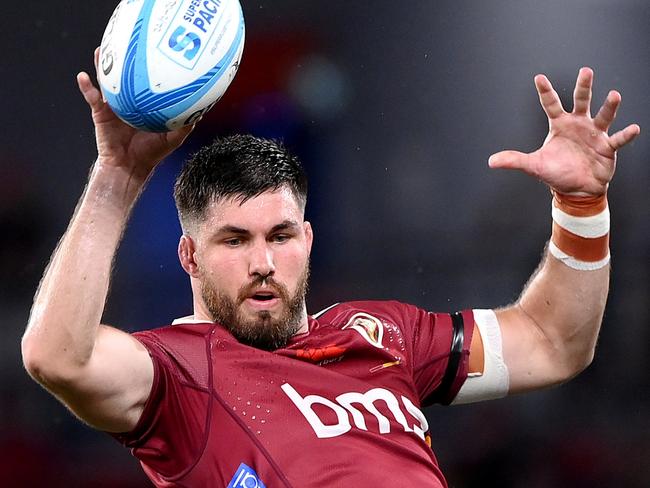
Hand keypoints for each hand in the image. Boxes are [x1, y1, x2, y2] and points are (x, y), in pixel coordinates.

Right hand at [77, 48, 193, 179]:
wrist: (129, 167)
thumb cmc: (151, 153)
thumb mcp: (173, 138)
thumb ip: (185, 124)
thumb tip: (200, 110)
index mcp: (144, 104)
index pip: (146, 81)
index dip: (150, 67)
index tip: (156, 51)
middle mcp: (128, 101)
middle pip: (126, 75)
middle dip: (125, 59)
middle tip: (126, 41)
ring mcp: (113, 105)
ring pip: (107, 81)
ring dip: (102, 65)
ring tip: (101, 50)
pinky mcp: (100, 113)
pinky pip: (92, 97)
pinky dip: (86, 87)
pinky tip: (83, 76)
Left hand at [488, 67, 639, 195]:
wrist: (576, 189)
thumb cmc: (556, 173)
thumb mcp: (534, 165)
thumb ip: (515, 160)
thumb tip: (491, 162)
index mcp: (560, 125)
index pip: (551, 104)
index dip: (545, 92)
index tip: (538, 77)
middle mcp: (579, 125)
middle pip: (582, 101)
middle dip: (583, 87)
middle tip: (586, 71)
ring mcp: (595, 134)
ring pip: (603, 116)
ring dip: (609, 107)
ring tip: (614, 95)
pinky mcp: (608, 147)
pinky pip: (618, 139)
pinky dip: (626, 135)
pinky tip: (634, 128)